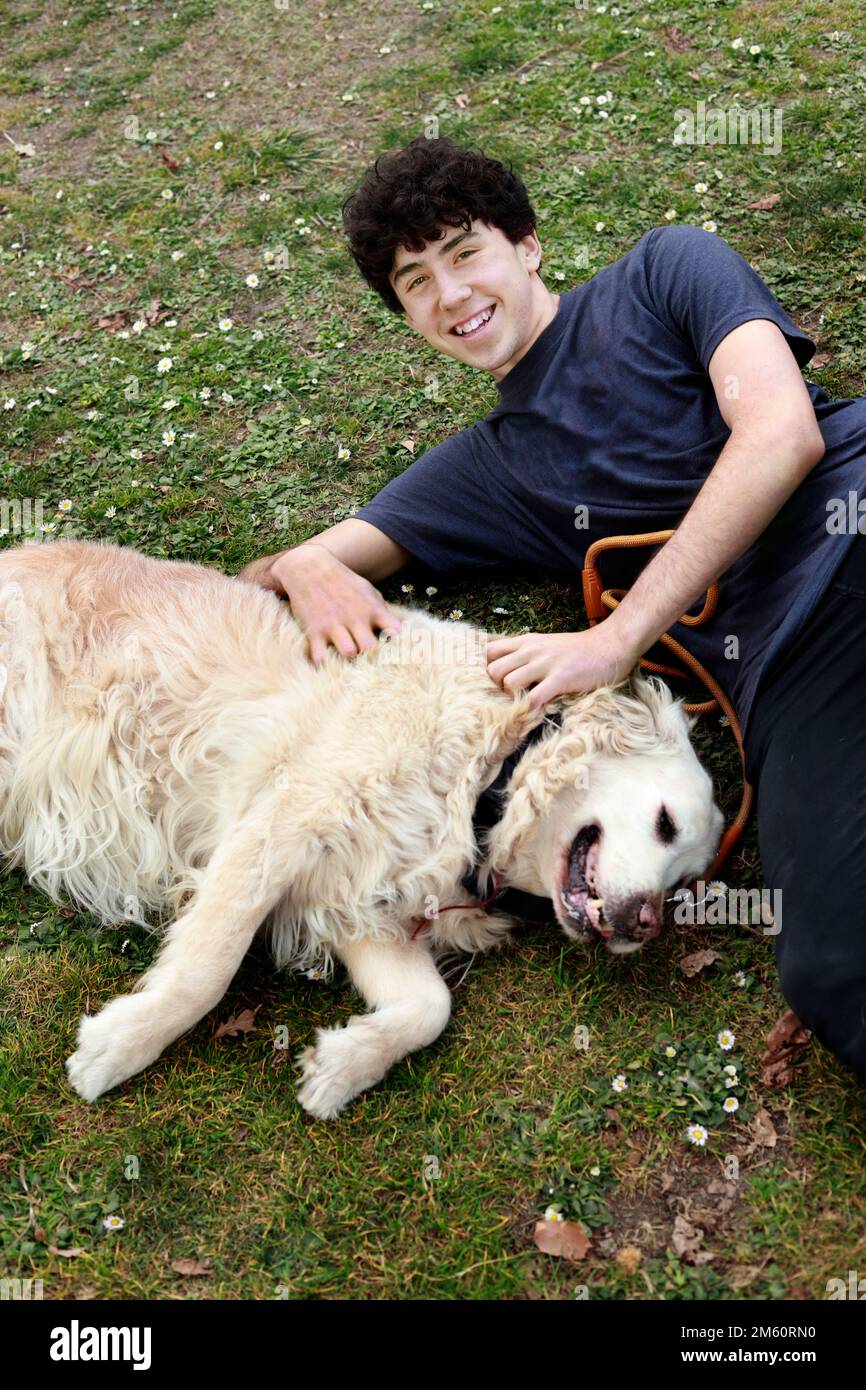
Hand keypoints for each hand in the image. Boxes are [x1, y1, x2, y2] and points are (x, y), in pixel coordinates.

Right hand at [271, 545, 403, 663]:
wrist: (309, 568)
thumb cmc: (342, 582)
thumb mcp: (367, 590)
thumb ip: (381, 610)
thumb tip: (396, 629)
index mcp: (372, 609)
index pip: (395, 632)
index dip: (397, 644)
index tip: (394, 652)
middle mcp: (356, 618)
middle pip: (371, 648)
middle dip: (371, 657)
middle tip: (367, 661)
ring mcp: (334, 625)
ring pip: (349, 653)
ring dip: (348, 659)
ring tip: (347, 660)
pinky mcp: (314, 631)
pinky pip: (320, 657)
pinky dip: (323, 664)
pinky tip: (326, 662)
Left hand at [485, 623, 640, 709]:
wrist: (611, 645)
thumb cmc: (580, 649)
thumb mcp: (547, 643)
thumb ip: (527, 653)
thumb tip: (509, 669)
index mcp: (527, 642)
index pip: (489, 651)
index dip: (486, 669)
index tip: (495, 682)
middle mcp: (531, 650)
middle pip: (492, 670)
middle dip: (497, 687)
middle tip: (511, 696)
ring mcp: (545, 664)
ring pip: (508, 682)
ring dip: (513, 697)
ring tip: (526, 701)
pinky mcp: (561, 678)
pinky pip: (534, 698)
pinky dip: (533, 708)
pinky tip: (542, 708)